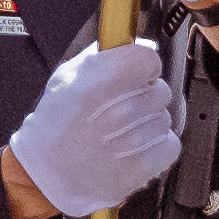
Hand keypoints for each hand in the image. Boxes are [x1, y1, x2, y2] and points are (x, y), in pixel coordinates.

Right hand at [10, 35, 184, 218]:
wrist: (48, 174)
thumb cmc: (55, 126)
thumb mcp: (65, 78)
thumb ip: (103, 57)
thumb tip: (138, 44)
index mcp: (96, 86)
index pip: (148, 60)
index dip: (145, 66)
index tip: (138, 74)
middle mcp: (116, 113)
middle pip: (160, 91)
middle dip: (146, 96)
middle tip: (126, 106)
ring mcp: (130, 143)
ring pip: (165, 118)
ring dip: (149, 122)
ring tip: (125, 130)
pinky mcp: (140, 167)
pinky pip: (170, 144)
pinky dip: (157, 146)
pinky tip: (136, 146)